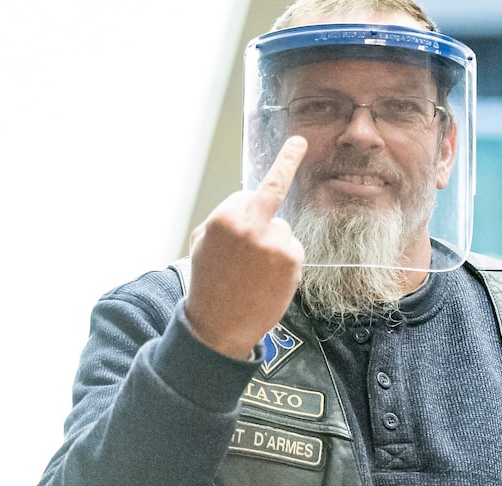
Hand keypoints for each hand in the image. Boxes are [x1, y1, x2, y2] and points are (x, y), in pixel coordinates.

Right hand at [185, 136, 306, 358]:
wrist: (219, 325)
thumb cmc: (209, 282)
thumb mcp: (203, 243)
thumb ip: (228, 219)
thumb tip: (251, 202)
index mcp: (224, 218)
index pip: (253, 190)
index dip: (277, 169)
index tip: (298, 144)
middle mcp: (251, 225)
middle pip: (268, 202)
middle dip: (277, 184)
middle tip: (293, 155)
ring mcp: (274, 242)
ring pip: (282, 229)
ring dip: (272, 243)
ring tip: (253, 273)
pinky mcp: (292, 260)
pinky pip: (292, 249)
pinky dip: (284, 261)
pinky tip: (267, 280)